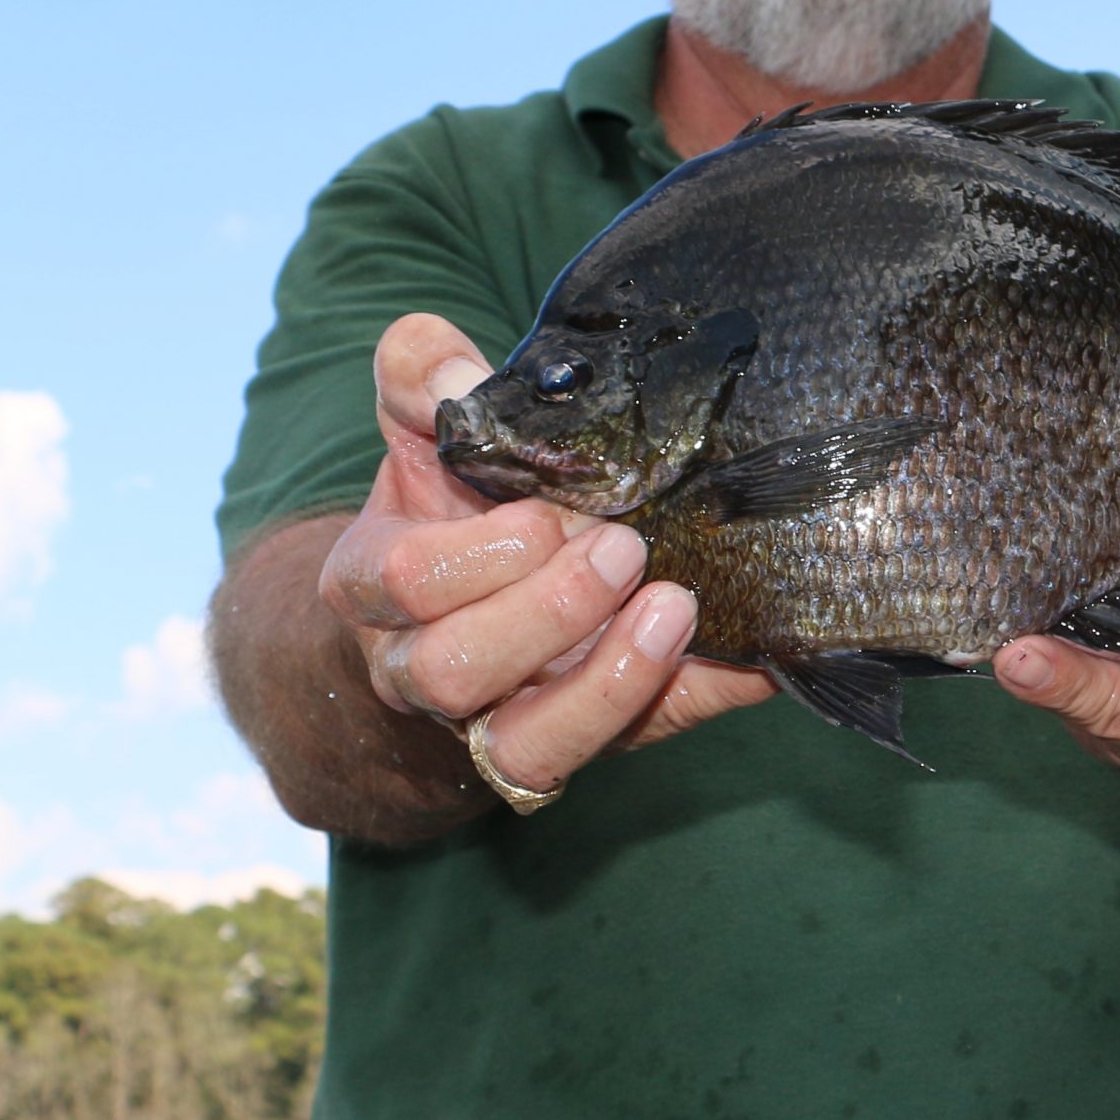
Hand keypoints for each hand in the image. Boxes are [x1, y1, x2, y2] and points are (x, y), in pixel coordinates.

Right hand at [319, 313, 775, 802]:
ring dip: (608, 682)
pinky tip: (747, 658)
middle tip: (623, 548)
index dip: (475, 550)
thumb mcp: (426, 432)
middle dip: (546, 611)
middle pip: (452, 670)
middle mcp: (418, 669)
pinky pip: (628, 748)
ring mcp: (493, 724)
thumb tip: (456, 371)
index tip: (546, 509)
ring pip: (523, 749)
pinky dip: (694, 702)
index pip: (400, 578)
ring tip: (678, 607)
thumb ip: (425, 376)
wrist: (455, 611)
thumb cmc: (450, 504)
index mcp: (372, 584)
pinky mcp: (573, 746)